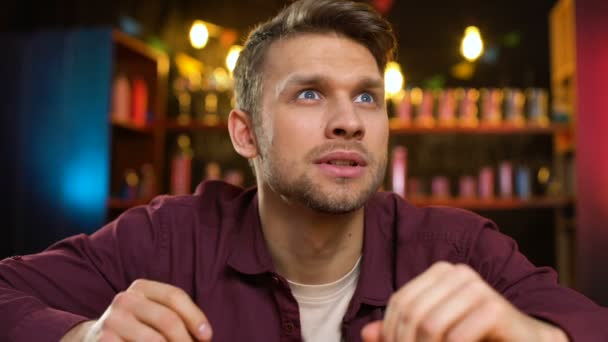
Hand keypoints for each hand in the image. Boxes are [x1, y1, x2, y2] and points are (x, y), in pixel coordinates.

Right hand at [61, 279, 211, 341]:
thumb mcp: (153, 315)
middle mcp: (125, 299)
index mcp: (141, 287)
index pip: (175, 296)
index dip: (195, 317)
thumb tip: (205, 336)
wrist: (92, 341)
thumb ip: (177, 319)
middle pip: (168, 319)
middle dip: (185, 341)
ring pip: (156, 340)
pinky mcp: (104, 340)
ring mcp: (112, 320)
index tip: (207, 337)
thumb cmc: (136, 329)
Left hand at [361, 262, 567, 341]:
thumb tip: (365, 334)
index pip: (399, 302)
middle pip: (412, 313)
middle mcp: (457, 273)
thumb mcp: (435, 334)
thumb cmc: (477, 336)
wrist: (525, 341)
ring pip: (430, 325)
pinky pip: (456, 336)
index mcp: (440, 272)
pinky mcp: (495, 307)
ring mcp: (477, 287)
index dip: (391, 332)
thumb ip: (401, 333)